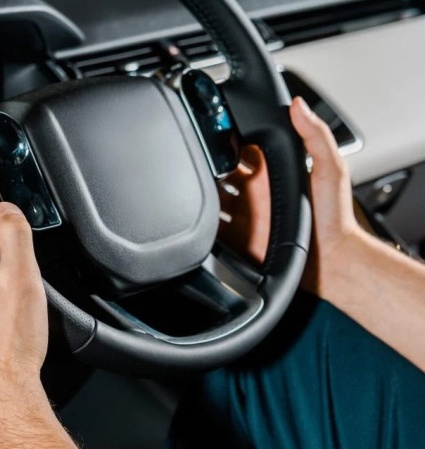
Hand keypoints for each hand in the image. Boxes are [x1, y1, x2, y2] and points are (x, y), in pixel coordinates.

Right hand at [218, 96, 364, 296]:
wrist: (330, 263)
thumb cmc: (335, 219)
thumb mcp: (330, 169)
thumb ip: (315, 136)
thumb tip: (298, 105)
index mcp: (275, 171)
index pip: (246, 147)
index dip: (231, 136)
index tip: (218, 127)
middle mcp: (257, 191)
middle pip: (222, 169)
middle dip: (209, 161)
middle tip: (199, 157)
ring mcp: (245, 214)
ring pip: (213, 197)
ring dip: (201, 190)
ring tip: (193, 184)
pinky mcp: (237, 238)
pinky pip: (211, 228)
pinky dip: (201, 222)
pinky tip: (198, 215)